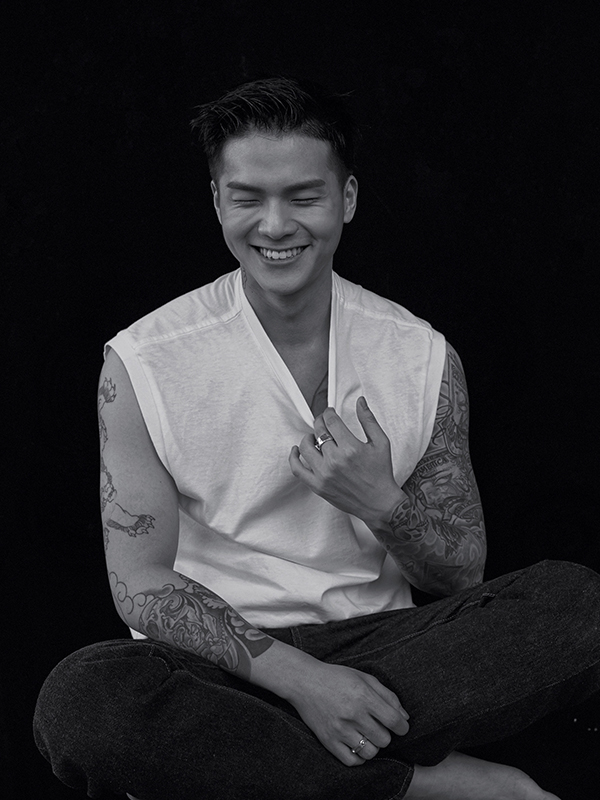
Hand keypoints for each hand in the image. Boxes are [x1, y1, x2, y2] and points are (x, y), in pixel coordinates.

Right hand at [286, 659, 409, 766]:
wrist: (304, 682)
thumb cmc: (336, 677)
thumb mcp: (364, 678)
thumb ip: (387, 695)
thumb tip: (405, 717)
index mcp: (363, 696)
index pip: (394, 721)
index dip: (402, 726)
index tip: (400, 726)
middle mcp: (352, 714)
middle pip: (384, 739)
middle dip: (385, 734)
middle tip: (377, 726)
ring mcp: (339, 730)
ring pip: (370, 752)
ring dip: (373, 745)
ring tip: (366, 735)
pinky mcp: (328, 741)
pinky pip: (352, 761)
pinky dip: (359, 756)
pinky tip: (356, 744)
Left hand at [289, 397, 402, 525]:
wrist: (379, 503)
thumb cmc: (381, 472)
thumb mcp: (381, 442)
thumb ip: (368, 420)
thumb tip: (360, 400)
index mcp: (351, 447)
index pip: (331, 421)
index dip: (328, 412)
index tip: (329, 412)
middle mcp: (335, 460)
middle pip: (319, 431)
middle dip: (320, 422)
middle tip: (324, 422)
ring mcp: (324, 474)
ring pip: (306, 447)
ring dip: (308, 437)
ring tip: (314, 437)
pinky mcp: (318, 486)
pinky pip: (297, 469)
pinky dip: (294, 457)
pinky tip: (297, 450)